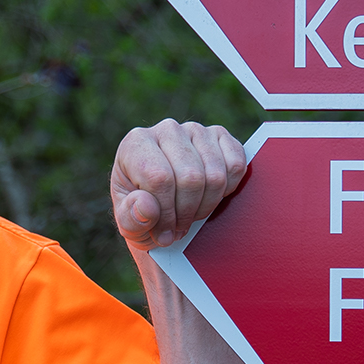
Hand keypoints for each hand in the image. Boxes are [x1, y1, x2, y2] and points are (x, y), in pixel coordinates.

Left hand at [111, 119, 246, 249]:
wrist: (159, 204)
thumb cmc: (140, 214)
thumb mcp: (127, 224)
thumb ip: (131, 218)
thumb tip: (147, 206)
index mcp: (135, 144)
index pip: (160, 179)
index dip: (167, 214)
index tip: (165, 233)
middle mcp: (166, 130)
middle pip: (191, 178)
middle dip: (188, 213)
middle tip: (180, 227)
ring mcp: (195, 130)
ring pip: (216, 176)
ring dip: (207, 206)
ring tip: (191, 215)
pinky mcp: (220, 136)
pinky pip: (236, 166)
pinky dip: (228, 190)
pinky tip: (209, 197)